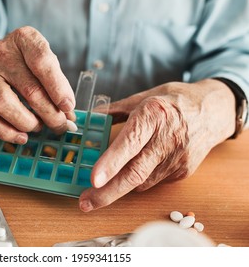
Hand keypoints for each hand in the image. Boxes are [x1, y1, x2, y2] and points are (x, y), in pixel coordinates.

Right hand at [0, 26, 75, 143]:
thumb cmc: (21, 62)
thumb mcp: (41, 62)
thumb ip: (57, 85)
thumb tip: (69, 117)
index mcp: (24, 39)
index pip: (42, 61)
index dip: (58, 87)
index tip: (68, 106)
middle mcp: (1, 53)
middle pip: (29, 89)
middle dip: (49, 113)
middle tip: (60, 125)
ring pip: (4, 103)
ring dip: (27, 122)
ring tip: (38, 127)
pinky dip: (5, 132)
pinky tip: (21, 136)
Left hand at [79, 79, 235, 211]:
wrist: (213, 112)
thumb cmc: (174, 101)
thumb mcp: (144, 97)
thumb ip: (115, 109)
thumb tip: (90, 116)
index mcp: (154, 115)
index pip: (130, 143)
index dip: (111, 163)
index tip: (94, 180)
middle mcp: (167, 139)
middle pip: (135, 173)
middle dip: (107, 192)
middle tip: (86, 202)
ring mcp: (178, 158)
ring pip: (141, 181)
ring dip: (119, 186)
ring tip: (104, 184)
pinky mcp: (183, 172)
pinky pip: (153, 181)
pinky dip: (139, 179)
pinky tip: (138, 167)